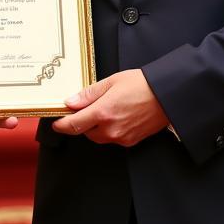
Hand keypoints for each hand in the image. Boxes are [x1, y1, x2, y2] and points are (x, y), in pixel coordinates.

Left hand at [51, 69, 168, 145]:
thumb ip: (89, 94)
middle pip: (85, 132)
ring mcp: (122, 137)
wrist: (168, 95)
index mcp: (103, 112)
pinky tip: (117, 116)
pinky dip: (109, 130)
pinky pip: (113, 138)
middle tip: (84, 108)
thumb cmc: (142, 84)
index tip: (56, 122)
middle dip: (81, 122)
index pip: (74, 125)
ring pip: (99, 136)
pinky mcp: (131, 141)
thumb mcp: (112, 82)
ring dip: (95, 127)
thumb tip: (70, 102)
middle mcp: (111, 129)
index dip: (61, 125)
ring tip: (105, 109)